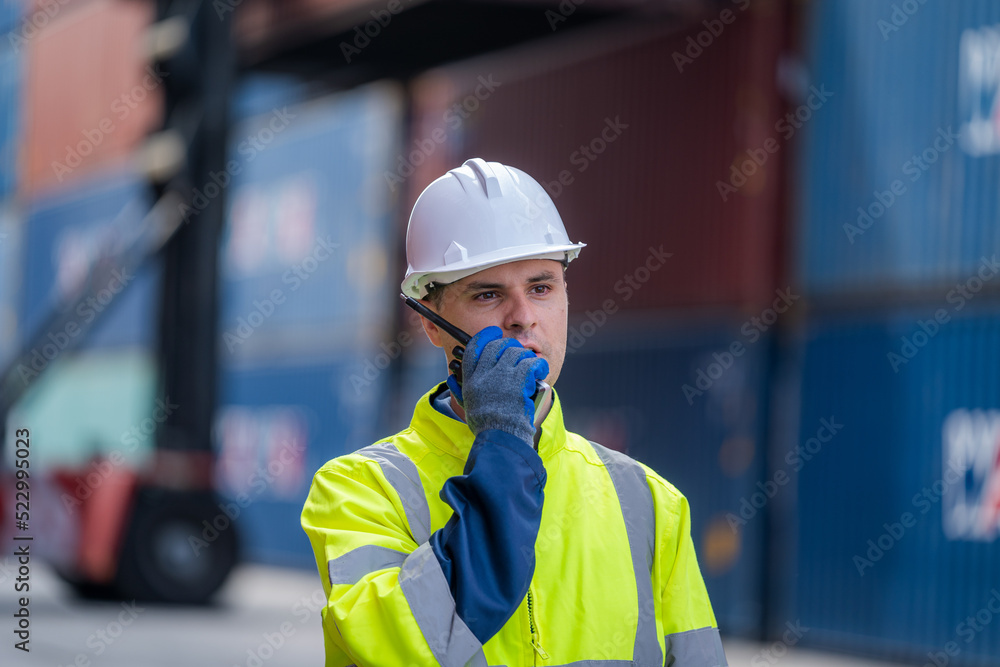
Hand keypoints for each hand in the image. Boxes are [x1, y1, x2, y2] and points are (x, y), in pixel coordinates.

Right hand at [446, 326, 548, 442]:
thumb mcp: (468, 405)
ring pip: (516, 352)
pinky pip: (531, 362)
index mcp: (471, 380)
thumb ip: (461, 389)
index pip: (473, 349)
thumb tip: (451, 377)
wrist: (500, 436)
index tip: (493, 332)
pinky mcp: (518, 381)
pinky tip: (540, 370)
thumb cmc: (487, 425)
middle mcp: (485, 375)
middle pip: (497, 346)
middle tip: (517, 350)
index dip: (484, 337)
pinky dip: (538, 365)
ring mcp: (502, 376)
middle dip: (509, 344)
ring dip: (526, 356)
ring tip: (531, 364)